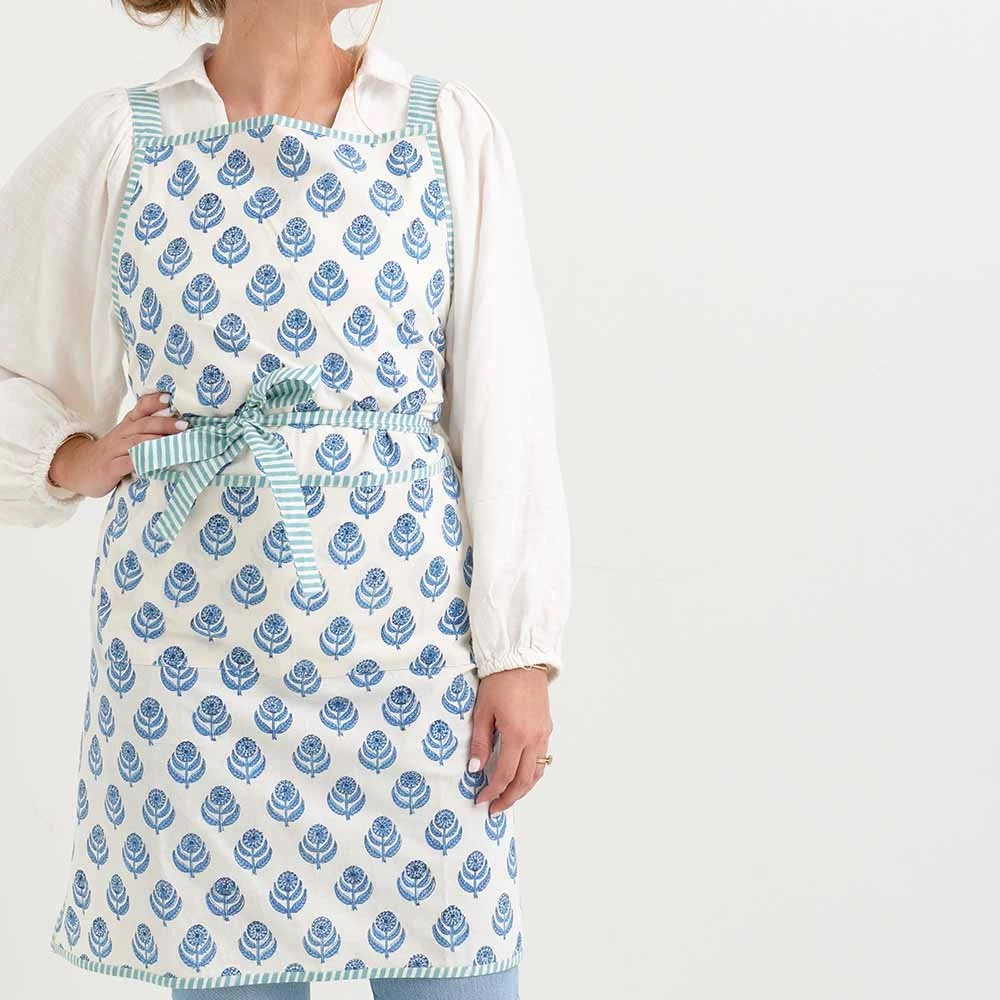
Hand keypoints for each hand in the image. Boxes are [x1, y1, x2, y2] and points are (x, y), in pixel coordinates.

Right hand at [48, 392, 188, 497]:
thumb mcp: (126, 438)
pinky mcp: (110, 468)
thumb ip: (147, 432)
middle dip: (165, 423)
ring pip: (137, 442)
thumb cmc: (111, 454)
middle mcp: (121, 434)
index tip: (170, 397)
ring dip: (158, 441)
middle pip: (143, 424)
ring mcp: (115, 451)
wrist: (77, 468)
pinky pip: (128, 462)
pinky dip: (144, 462)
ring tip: (177, 443)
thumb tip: (181, 427)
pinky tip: (158, 463)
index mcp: (127, 425)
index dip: (154, 402)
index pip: (140, 409)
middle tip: (185, 425)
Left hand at [470, 667, 552, 815]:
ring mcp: (543, 733)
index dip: (492, 791)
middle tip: (494, 808)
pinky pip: (542, 758)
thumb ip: (480, 742)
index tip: (480, 799)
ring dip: (522, 789)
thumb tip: (475, 768)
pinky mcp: (546, 727)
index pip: (504, 775)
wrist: (521, 659)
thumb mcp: (482, 712)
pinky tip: (520, 775)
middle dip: (508, 798)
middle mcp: (534, 738)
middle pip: (524, 781)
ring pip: (537, 772)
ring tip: (507, 797)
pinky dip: (532, 772)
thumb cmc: (499, 681)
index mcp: (516, 735)